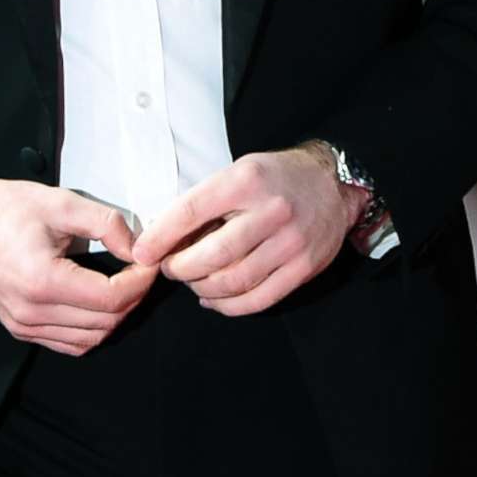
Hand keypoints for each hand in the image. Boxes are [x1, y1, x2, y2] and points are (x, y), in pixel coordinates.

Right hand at [0, 170, 155, 355]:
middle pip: (105, 323)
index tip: (149, 262)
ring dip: (115, 317)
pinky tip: (99, 304)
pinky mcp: (19, 328)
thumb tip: (136, 248)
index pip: (111, 299)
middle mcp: (30, 312)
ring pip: (89, 340)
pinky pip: (67, 344)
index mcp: (41, 281)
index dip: (140, 282)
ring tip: (124, 285)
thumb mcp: (62, 203)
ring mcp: (22, 325)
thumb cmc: (4, 209)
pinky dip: (91, 330)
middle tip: (141, 271)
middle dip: (133, 298)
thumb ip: (107, 224)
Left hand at [131, 143, 363, 316]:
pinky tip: (214, 299)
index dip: (160, 238)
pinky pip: (258, 300)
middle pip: (211, 256)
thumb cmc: (276, 178)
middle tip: (170, 268)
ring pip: (233, 282)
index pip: (191, 212)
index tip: (143, 253)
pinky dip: (228, 306)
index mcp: (247, 180)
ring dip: (202, 288)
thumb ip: (206, 201)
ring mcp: (291, 242)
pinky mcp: (304, 267)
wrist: (333, 184)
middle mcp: (272, 211)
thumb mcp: (239, 171)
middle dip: (180, 269)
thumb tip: (162, 237)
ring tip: (193, 282)